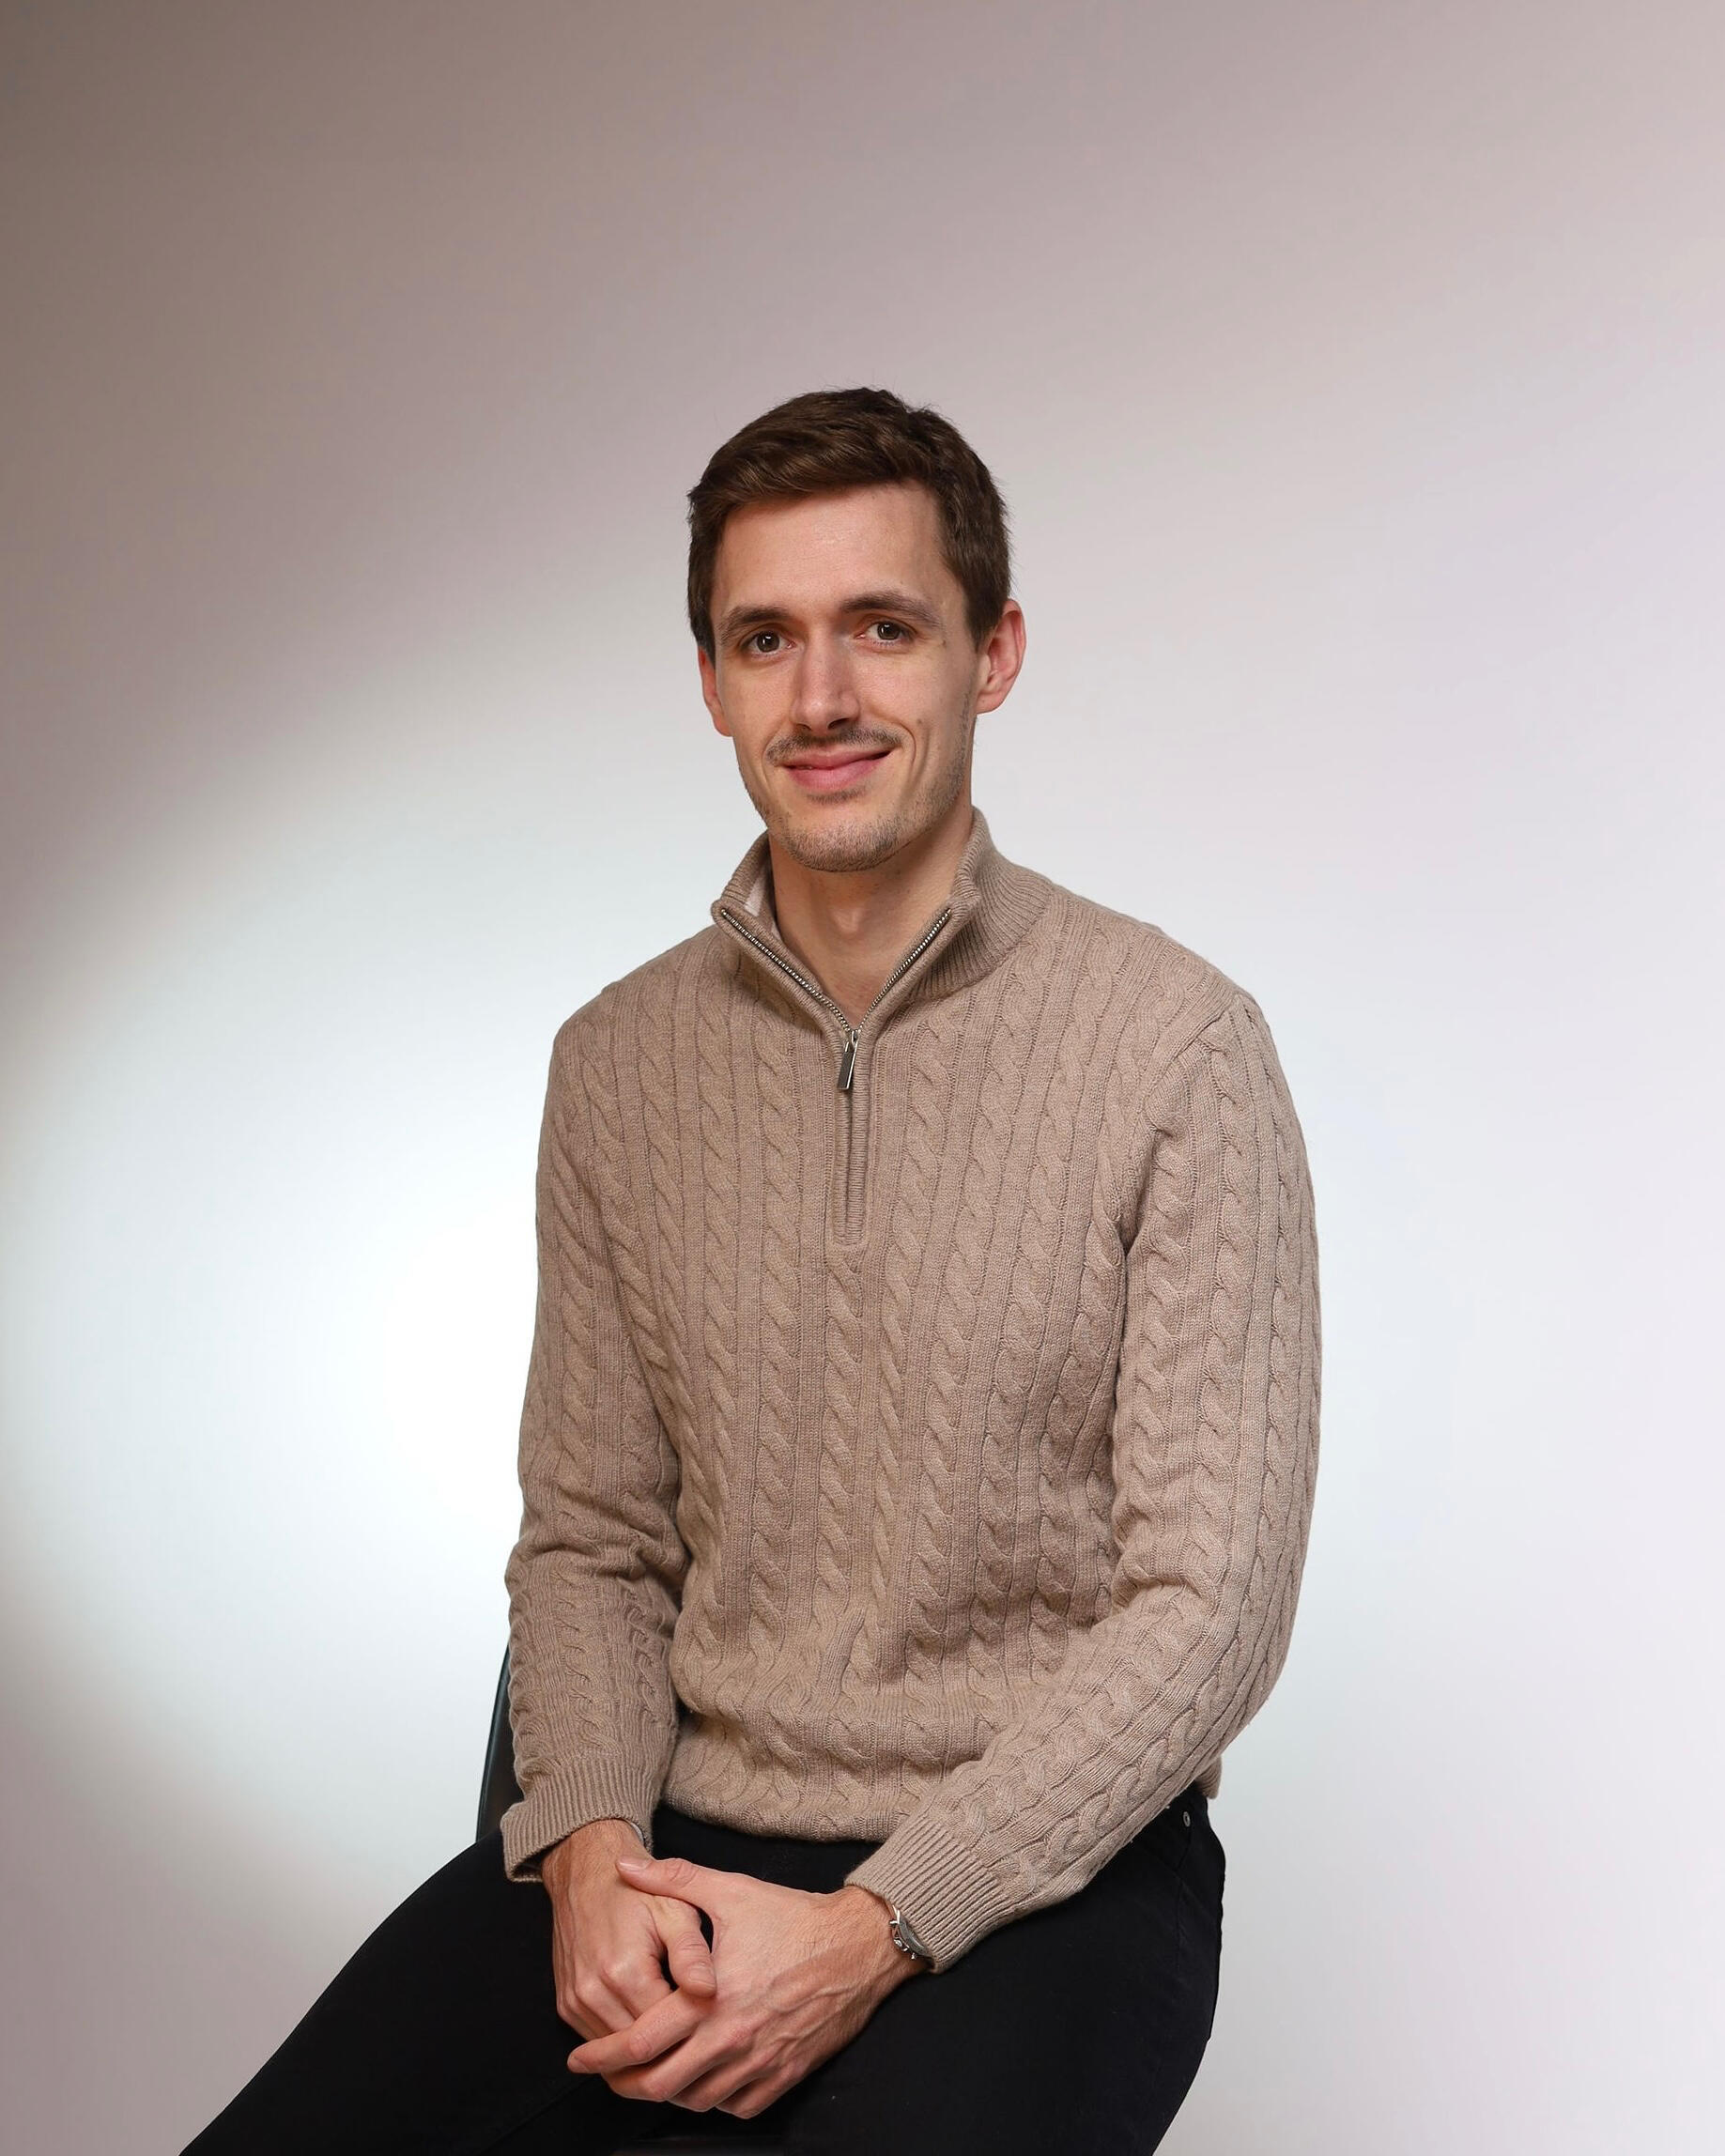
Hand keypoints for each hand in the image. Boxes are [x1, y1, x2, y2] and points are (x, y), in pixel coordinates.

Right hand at [541, 1819, 716, 2051]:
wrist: (586, 1874)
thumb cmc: (637, 1894)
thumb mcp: (675, 1912)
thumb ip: (692, 1954)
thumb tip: (709, 1991)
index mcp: (625, 1972)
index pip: (664, 2032)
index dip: (692, 2036)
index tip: (713, 2031)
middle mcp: (593, 1993)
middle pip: (638, 2051)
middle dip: (670, 2051)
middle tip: (701, 2047)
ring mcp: (575, 2002)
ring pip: (616, 2055)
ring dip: (645, 2053)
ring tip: (678, 2043)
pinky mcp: (566, 2005)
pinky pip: (598, 2040)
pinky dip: (623, 2042)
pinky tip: (648, 2032)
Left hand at [569, 1853, 920, 2117]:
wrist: (858, 1946)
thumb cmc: (793, 1917)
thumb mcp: (731, 1890)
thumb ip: (673, 1879)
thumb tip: (625, 1867)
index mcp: (712, 1997)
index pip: (642, 2043)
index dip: (603, 2056)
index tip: (579, 2058)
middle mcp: (733, 2038)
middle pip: (662, 2086)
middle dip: (627, 2086)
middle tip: (609, 2076)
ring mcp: (761, 2062)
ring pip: (697, 2101)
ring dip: (669, 2093)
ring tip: (651, 2075)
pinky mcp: (786, 2074)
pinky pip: (738, 2107)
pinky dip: (713, 2100)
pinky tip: (702, 2081)